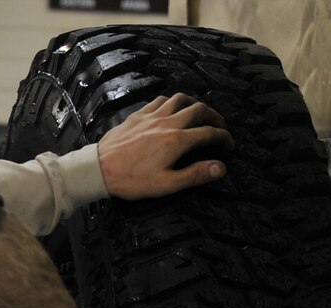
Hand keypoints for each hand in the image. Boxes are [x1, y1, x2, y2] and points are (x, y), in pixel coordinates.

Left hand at [96, 94, 234, 199]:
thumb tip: (221, 168)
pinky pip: (160, 100)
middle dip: (214, 117)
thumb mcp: (167, 184)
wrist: (100, 169)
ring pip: (179, 99)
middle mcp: (167, 123)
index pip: (209, 133)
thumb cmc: (133, 180)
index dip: (224, 137)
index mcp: (177, 141)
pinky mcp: (138, 115)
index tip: (230, 144)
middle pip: (198, 110)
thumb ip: (195, 174)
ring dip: (194, 104)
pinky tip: (172, 109)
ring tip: (199, 114)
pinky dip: (172, 102)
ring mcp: (151, 116)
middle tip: (220, 127)